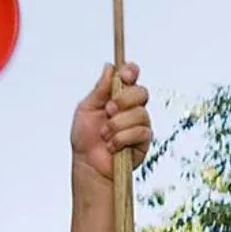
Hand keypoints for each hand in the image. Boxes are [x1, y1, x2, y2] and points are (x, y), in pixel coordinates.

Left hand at [70, 62, 151, 181]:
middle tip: (108, 110)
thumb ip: (99, 89)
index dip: (131, 71)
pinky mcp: (144, 140)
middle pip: (141, 92)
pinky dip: (122, 138)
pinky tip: (112, 145)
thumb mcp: (86, 109)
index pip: (131, 76)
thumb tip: (109, 67)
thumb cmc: (86, 138)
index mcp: (117, 96)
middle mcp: (131, 107)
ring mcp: (140, 123)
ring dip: (117, 124)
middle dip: (124, 100)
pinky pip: (140, 132)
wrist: (88, 164)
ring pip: (140, 113)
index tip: (124, 75)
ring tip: (104, 134)